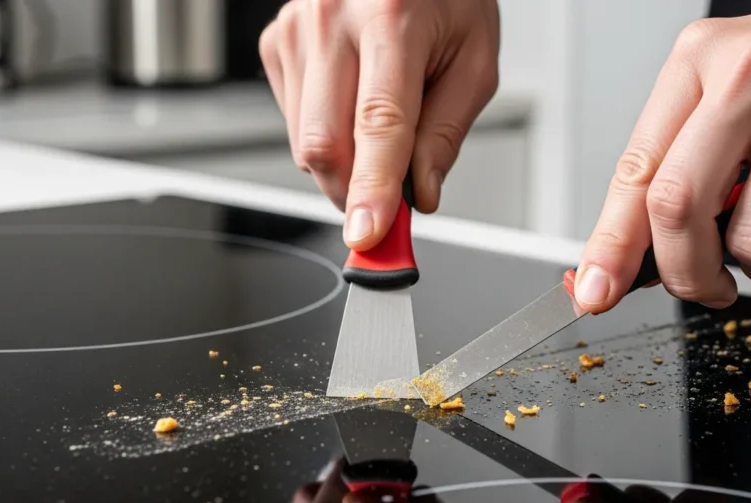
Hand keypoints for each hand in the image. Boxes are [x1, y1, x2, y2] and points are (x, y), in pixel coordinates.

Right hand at [259, 0, 499, 250]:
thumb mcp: (475, 58)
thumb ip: (447, 132)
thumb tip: (420, 194)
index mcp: (392, 18)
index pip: (378, 122)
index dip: (372, 187)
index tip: (369, 234)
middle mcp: (332, 19)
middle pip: (325, 144)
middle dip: (355, 193)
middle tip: (390, 203)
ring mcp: (295, 30)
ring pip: (305, 143)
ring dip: (344, 164)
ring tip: (380, 124)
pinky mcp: (275, 43)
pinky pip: (293, 123)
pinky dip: (326, 136)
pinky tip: (351, 102)